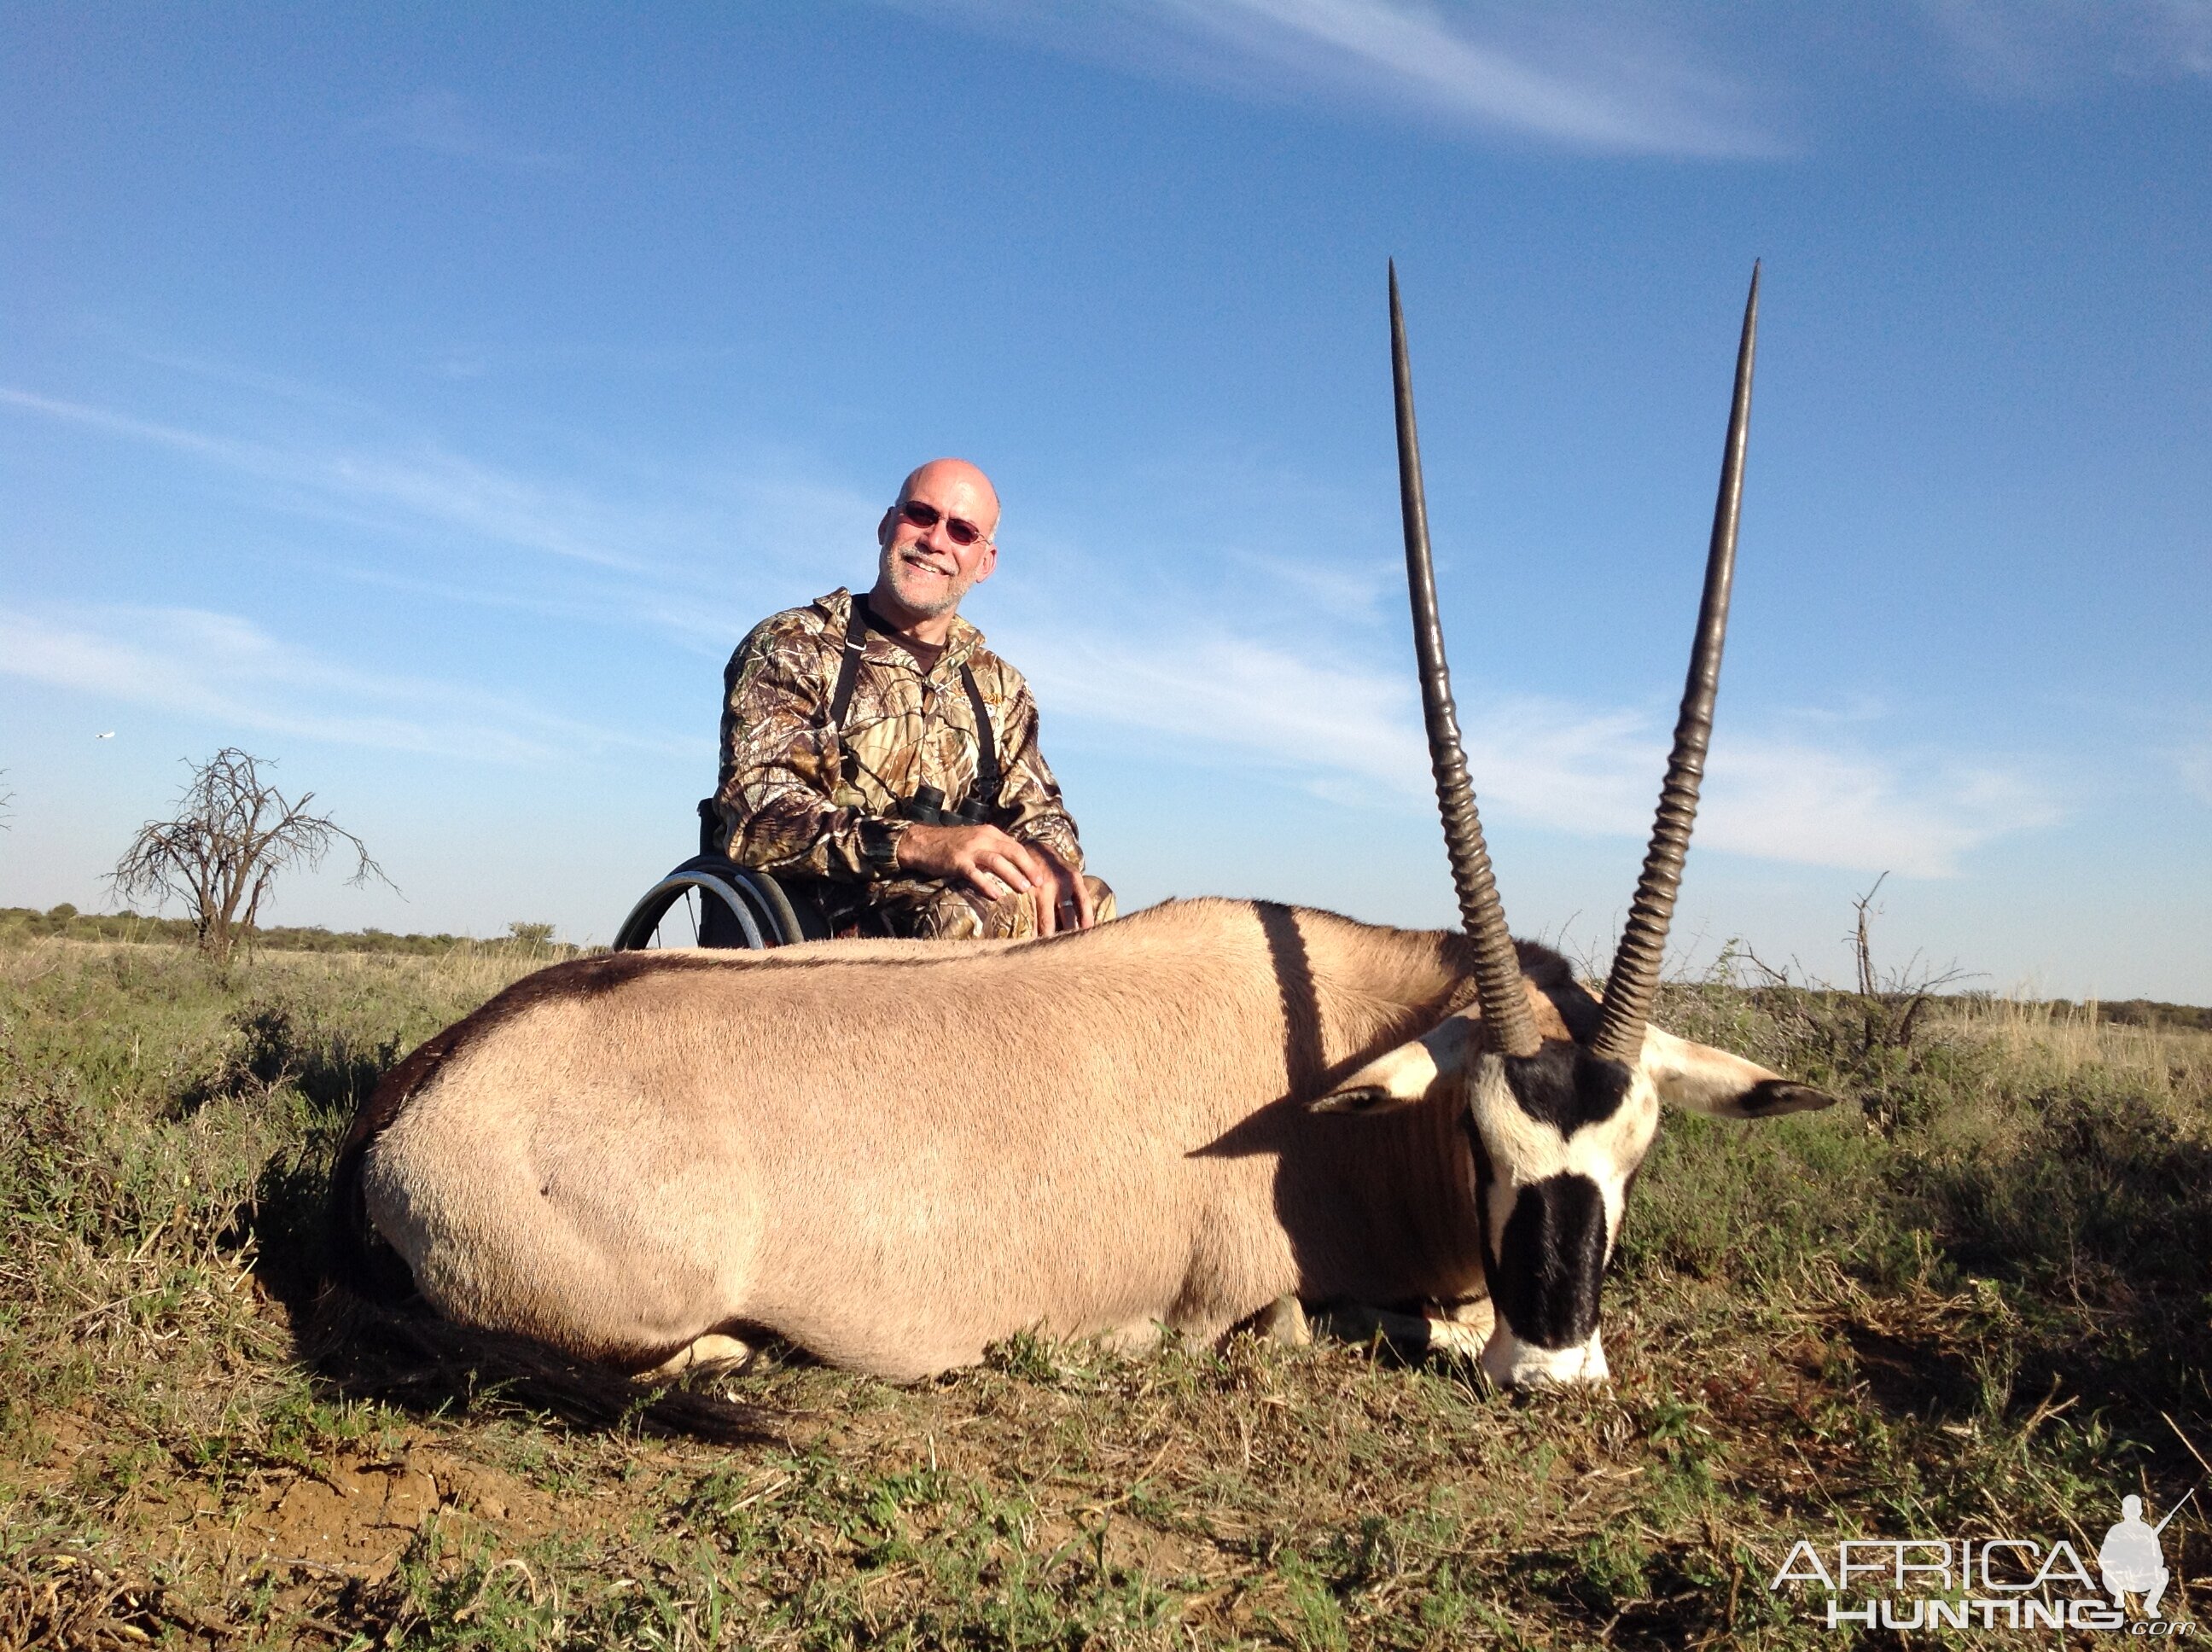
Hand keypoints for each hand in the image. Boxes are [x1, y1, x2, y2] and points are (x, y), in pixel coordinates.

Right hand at [895, 823, 1094, 935]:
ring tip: (1025, 889)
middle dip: (1028, 868)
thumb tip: (1013, 867)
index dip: (1030, 861)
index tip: (1041, 876)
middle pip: (1012, 851)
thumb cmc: (950, 845)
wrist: (921, 842)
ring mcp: (969, 849)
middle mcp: (983, 838)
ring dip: (1013, 875)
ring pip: (997, 861)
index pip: (1016, 846)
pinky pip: (975, 874)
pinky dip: (986, 884)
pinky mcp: (956, 861)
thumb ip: (993, 851)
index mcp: (990, 833)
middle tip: (1040, 883)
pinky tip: (996, 895)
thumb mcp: (975, 842)